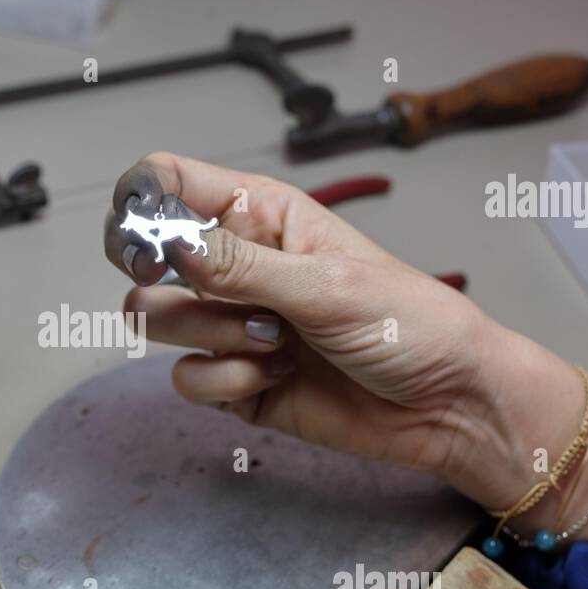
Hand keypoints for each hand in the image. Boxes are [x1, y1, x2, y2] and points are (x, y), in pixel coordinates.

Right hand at [104, 153, 587, 540]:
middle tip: (210, 296)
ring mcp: (230, 324)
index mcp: (259, 215)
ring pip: (158, 319)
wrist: (447, 406)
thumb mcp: (327, 284)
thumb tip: (168, 241)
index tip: (144, 242)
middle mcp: (234, 265)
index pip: (168, 182)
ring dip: (210, 334)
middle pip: (144, 256)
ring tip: (274, 341)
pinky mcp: (233, 381)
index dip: (140, 203)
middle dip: (161, 282)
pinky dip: (223, 383)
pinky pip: (185, 379)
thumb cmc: (412, 324)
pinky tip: (274, 378)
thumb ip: (240, 264)